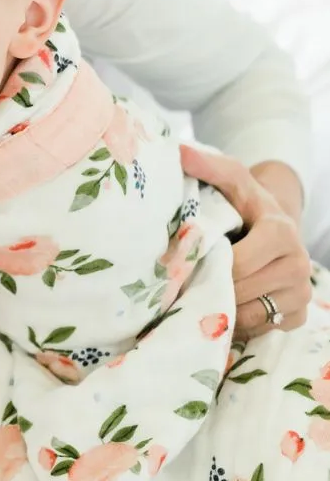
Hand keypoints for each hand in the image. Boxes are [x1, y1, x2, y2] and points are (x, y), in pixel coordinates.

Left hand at [180, 146, 310, 338]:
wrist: (274, 225)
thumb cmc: (246, 203)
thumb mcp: (232, 179)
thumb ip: (208, 165)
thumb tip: (178, 150)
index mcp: (281, 232)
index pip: (237, 263)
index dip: (206, 265)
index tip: (184, 261)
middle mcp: (298, 265)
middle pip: (240, 290)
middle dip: (210, 286)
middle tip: (185, 281)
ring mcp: (301, 294)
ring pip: (248, 314)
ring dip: (220, 307)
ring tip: (202, 291)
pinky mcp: (298, 316)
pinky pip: (259, 329)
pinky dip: (237, 322)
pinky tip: (223, 304)